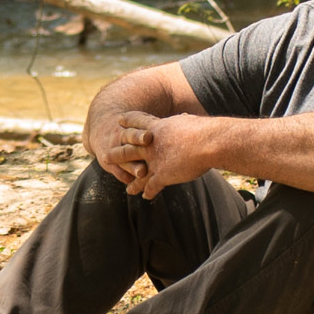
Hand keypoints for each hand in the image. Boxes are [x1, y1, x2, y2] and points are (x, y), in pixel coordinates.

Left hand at [94, 107, 208, 195]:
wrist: (208, 142)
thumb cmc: (204, 131)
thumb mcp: (189, 121)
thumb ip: (182, 122)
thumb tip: (184, 117)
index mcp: (158, 128)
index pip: (139, 122)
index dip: (129, 121)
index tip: (120, 119)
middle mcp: (151, 144)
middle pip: (128, 148)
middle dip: (117, 154)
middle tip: (105, 156)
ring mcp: (154, 160)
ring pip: (136, 171)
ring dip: (131, 181)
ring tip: (126, 189)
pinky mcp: (161, 175)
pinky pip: (150, 186)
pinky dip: (147, 192)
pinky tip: (145, 197)